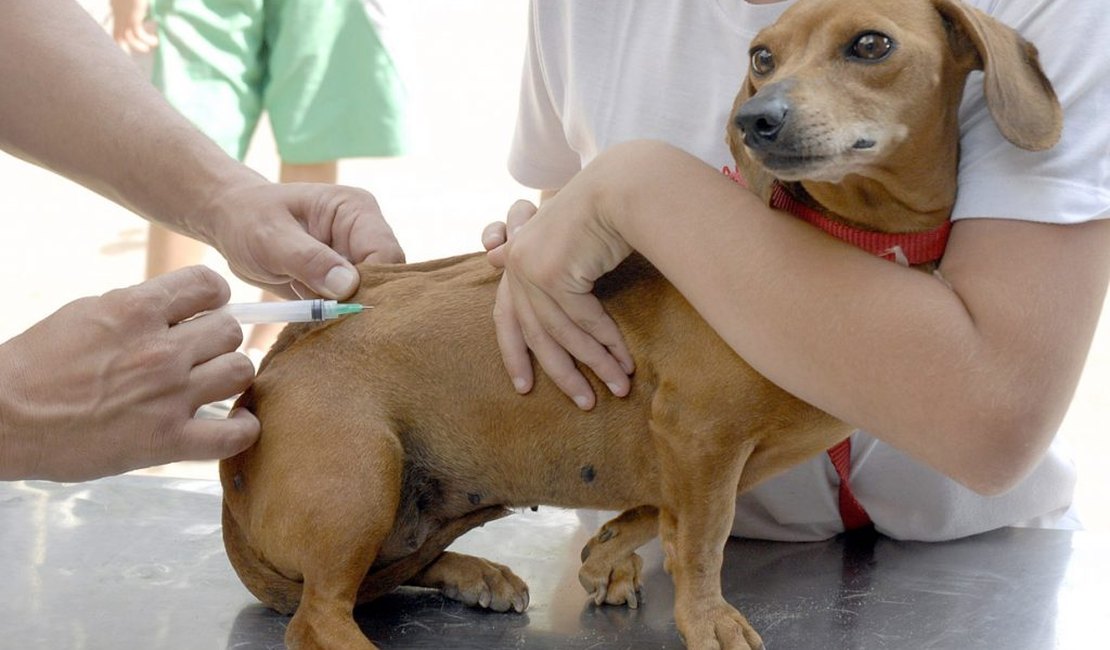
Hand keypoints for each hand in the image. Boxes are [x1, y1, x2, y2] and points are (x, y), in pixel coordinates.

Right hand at [0, 267, 257, 480]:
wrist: (2, 419)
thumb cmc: (38, 366)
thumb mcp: (88, 312)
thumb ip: (141, 307)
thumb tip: (182, 305)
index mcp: (136, 310)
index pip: (209, 284)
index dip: (214, 296)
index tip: (207, 309)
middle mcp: (160, 350)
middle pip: (231, 330)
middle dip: (219, 338)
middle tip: (200, 352)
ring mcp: (168, 397)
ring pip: (241, 371)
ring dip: (231, 375)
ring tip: (212, 383)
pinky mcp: (168, 442)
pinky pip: (235, 434)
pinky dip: (244, 428)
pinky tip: (237, 420)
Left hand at [109, 0, 157, 53]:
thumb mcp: (135, 0)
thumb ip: (138, 5)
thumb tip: (145, 10)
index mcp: (117, 11)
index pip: (115, 29)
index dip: (118, 41)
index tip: (126, 49)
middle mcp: (119, 16)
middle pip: (116, 37)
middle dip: (123, 49)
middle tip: (134, 57)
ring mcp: (125, 18)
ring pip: (128, 38)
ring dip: (139, 46)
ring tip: (150, 47)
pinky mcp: (133, 18)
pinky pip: (139, 34)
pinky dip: (147, 40)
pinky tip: (155, 40)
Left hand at [197, 181, 405, 299]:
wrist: (231, 223)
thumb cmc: (248, 219)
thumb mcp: (270, 237)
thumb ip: (309, 260)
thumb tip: (347, 287)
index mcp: (357, 210)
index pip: (386, 254)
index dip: (371, 285)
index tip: (341, 307)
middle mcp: (365, 233)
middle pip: (386, 278)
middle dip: (360, 301)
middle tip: (328, 319)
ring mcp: (357, 257)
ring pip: (371, 295)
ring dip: (346, 311)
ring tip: (313, 314)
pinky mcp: (345, 279)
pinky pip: (353, 304)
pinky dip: (336, 315)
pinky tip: (313, 316)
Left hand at [486, 191, 633, 408]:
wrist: (621, 186)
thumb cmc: (599, 209)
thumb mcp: (563, 240)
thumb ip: (536, 260)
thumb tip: (491, 254)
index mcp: (514, 258)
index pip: (506, 317)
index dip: (514, 354)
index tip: (525, 387)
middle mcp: (516, 265)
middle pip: (535, 335)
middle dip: (562, 373)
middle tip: (583, 402)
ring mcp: (531, 269)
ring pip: (563, 334)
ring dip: (595, 364)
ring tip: (618, 387)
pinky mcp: (554, 274)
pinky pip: (584, 322)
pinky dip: (607, 345)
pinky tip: (624, 362)